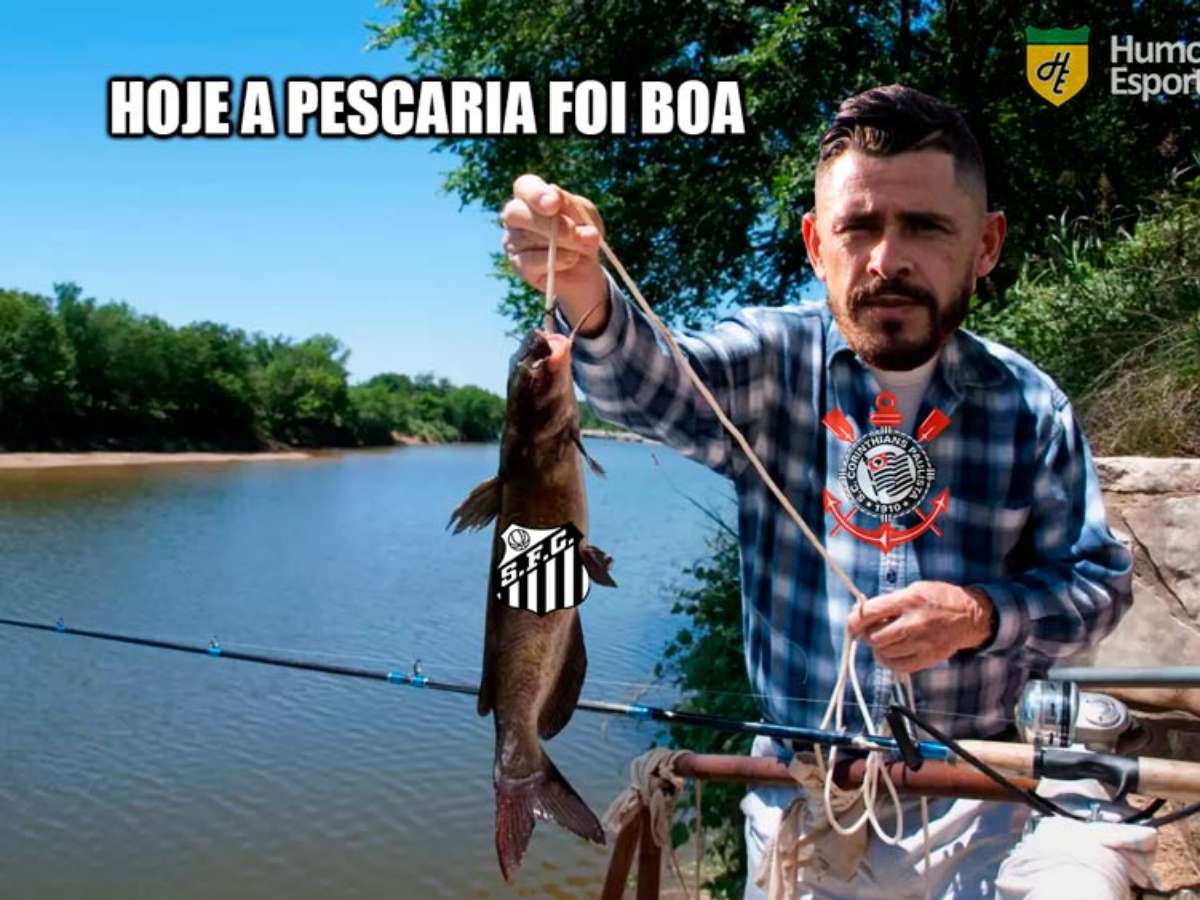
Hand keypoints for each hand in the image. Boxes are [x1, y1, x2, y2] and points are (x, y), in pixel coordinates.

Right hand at [501, 174, 608, 332]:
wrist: (587, 272)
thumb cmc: (584, 235)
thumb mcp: (587, 217)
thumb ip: (573, 208)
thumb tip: (559, 207)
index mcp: (532, 196)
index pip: (524, 186)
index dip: (536, 193)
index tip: (554, 203)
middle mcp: (516, 216)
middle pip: (518, 213)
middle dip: (553, 224)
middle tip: (582, 234)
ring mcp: (513, 242)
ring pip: (525, 239)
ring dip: (562, 244)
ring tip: (586, 248)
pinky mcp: (517, 266)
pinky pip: (529, 262)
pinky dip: (553, 262)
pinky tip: (572, 261)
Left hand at [846, 581, 993, 673]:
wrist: (970, 617)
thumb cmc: (939, 599)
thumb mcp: (913, 590)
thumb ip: (888, 602)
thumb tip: (860, 612)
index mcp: (908, 601)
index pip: (870, 612)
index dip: (854, 620)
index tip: (852, 624)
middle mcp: (913, 622)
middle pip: (875, 637)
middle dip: (867, 635)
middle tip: (869, 632)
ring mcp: (921, 642)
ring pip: (884, 653)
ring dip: (878, 648)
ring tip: (884, 641)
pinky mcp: (928, 657)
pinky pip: (899, 666)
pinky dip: (889, 661)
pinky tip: (891, 653)